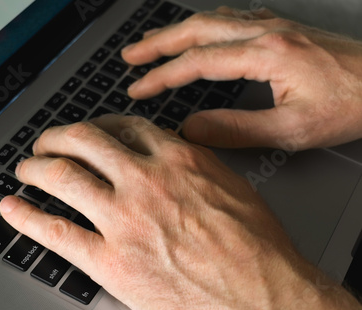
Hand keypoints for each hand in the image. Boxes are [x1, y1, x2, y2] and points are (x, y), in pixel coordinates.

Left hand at [0, 115, 361, 309]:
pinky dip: (26, 217)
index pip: (123, 127)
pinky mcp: (110, 263)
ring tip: (26, 169)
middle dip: (57, 137)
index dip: (97, 127)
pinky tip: (11, 209)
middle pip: (83, 142)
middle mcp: (145, 182)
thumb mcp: (231, 187)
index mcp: (178, 161)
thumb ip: (193, 166)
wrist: (264, 300)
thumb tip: (170, 157)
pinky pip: (55, 231)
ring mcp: (124, 220)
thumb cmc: (257, 250)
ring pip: (62, 177)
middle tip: (47, 144)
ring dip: (36, 168)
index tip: (88, 133)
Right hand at [122, 6, 361, 149]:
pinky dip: (205, 26)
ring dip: (177, 31)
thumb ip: (237, 129)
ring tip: (153, 43)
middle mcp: (266, 32)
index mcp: (266, 54)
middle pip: (196, 29)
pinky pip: (233, 19)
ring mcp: (275, 26)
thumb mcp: (292, 129)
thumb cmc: (352, 103)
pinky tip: (201, 33)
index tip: (138, 88)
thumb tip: (193, 128)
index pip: (197, 62)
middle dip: (157, 43)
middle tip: (130, 54)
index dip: (162, 76)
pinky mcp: (283, 29)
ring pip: (212, 20)